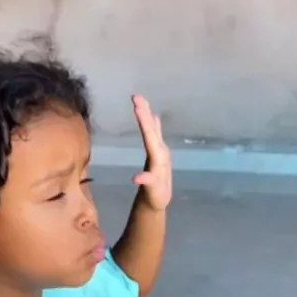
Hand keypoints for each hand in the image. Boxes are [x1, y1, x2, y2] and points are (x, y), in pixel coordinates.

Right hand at [132, 95, 171, 211]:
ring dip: (147, 114)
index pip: (150, 136)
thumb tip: (137, 178)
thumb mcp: (153, 193)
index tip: (137, 106)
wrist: (159, 200)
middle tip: (136, 96)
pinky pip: (154, 134)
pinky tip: (153, 115)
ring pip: (153, 129)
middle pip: (152, 129)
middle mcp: (161, 151)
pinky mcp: (157, 153)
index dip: (143, 121)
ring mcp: (160, 151)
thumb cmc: (155, 198)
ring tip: (141, 100)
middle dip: (144, 112)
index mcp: (158, 158)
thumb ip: (148, 183)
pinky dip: (152, 123)